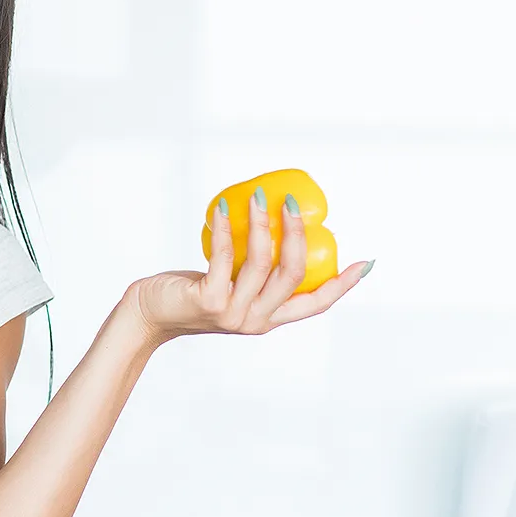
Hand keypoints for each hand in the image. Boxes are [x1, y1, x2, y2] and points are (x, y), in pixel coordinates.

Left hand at [127, 187, 372, 342]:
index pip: (316, 304)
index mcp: (270, 319)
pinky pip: (224, 258)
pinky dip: (227, 229)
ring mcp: (233, 313)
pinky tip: (226, 208)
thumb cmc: (192, 293)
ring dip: (262, 223)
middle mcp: (257, 320)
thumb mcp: (231, 287)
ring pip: (262, 263)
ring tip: (258, 196)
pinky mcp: (208, 301)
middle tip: (293, 203)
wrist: (149, 315)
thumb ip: (253, 273)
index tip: (366, 261)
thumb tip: (273, 226)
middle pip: (293, 274)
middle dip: (297, 234)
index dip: (344, 285)